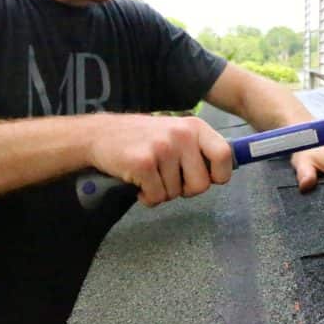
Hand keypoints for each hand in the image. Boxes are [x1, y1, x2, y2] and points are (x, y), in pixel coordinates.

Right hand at [88, 114, 232, 206]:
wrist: (99, 135)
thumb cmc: (143, 139)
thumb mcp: (176, 134)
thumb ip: (198, 150)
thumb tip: (223, 173)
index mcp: (194, 127)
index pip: (224, 155)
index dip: (218, 175)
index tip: (206, 178)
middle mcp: (181, 135)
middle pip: (201, 184)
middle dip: (185, 190)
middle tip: (168, 178)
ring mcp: (162, 148)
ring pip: (176, 193)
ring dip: (161, 191)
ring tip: (149, 174)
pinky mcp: (143, 163)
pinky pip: (156, 197)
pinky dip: (147, 197)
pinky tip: (138, 183)